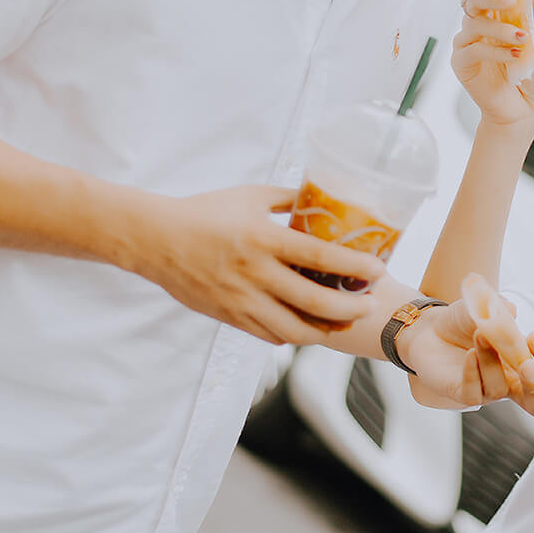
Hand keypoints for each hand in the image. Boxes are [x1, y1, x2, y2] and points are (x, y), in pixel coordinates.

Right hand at [124, 185, 385, 344]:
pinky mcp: (230, 318)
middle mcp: (255, 274)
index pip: (319, 257)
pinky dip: (294, 334)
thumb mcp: (249, 197)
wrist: (155, 240)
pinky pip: (271, 335)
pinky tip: (307, 324)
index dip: (354, 266)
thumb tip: (323, 197)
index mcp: (263, 239)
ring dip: (325, 329)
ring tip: (343, 320)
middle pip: (314, 302)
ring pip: (294, 330)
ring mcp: (241, 301)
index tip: (378, 270)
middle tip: (368, 304)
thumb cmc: (204, 213)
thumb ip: (288, 199)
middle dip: (349, 308)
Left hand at [396, 281, 533, 415]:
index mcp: (525, 359)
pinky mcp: (463, 393)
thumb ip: (500, 308)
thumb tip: (511, 311)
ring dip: (492, 360)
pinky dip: (474, 373)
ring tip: (479, 335)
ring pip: (499, 389)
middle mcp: (511, 380)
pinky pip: (474, 394)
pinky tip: (469, 354)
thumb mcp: (484, 307)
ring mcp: (487, 389)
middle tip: (528, 366)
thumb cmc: (464, 321)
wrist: (429, 330)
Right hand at [452, 0, 533, 130]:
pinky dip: (495, 50)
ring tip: (522, 39)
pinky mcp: (461, 62)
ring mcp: (467, 42)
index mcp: (495, 13)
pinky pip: (473, 49)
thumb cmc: (530, 73)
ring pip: (474, 22)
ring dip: (500, 28)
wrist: (523, 108)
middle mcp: (478, 23)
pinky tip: (514, 56)